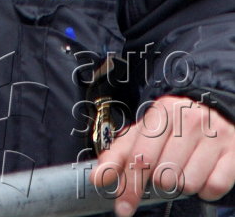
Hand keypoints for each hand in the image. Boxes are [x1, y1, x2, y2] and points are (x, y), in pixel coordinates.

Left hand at [91, 95, 234, 215]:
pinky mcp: (233, 152)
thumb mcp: (146, 131)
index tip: (122, 207)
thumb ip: (121, 152)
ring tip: (184, 168)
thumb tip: (98, 177)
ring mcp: (214, 135)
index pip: (140, 157)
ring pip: (187, 184)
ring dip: (182, 185)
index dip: (129, 186)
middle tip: (164, 174)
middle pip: (163, 175)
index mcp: (163, 111)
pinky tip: (203, 173)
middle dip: (159, 183)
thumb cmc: (176, 127)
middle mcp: (189, 119)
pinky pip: (213, 188)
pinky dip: (205, 189)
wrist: (217, 111)